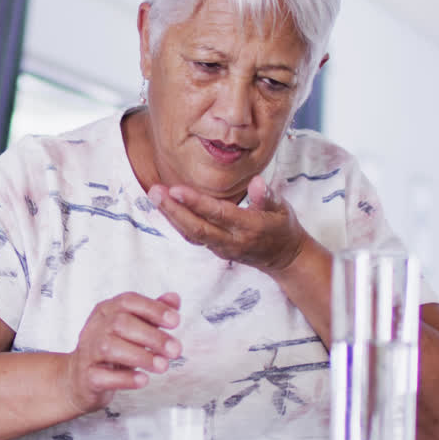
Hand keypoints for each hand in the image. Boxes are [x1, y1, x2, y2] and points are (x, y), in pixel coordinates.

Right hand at [61, 292, 182, 414]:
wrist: (80, 377)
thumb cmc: (111, 348)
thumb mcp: (132, 327)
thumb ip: (152, 313)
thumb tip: (174, 299)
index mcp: (107, 310)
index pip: (128, 301)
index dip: (153, 309)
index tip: (175, 321)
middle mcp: (95, 327)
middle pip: (120, 324)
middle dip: (152, 336)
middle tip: (175, 349)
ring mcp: (89, 352)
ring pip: (110, 348)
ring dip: (141, 356)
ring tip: (162, 365)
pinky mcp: (87, 376)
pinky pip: (103, 376)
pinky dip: (125, 379)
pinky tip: (143, 379)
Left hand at [148, 175, 308, 273]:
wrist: (284, 257)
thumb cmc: (283, 227)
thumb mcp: (283, 209)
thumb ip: (268, 196)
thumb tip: (257, 182)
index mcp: (250, 228)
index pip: (219, 214)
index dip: (196, 203)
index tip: (176, 190)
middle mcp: (233, 241)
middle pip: (198, 228)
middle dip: (174, 211)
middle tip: (155, 191)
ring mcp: (222, 248)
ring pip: (191, 235)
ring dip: (171, 216)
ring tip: (154, 195)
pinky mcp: (215, 250)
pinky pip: (193, 237)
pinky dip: (177, 223)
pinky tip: (165, 207)